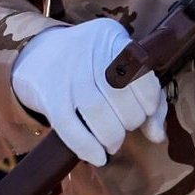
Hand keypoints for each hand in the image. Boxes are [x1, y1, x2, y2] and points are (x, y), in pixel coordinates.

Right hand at [11, 17, 167, 165]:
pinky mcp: (48, 95)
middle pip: (120, 93)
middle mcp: (89, 50)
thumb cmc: (89, 66)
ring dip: (112, 136)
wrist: (36, 55)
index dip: (150, 99)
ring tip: (113, 143)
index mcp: (111, 38)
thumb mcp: (119, 66)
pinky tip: (98, 157)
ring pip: (97, 111)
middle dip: (130, 120)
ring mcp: (66, 72)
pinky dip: (87, 147)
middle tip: (125, 127)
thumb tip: (158, 135)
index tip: (145, 111)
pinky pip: (70, 126)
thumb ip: (147, 98)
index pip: (142, 72)